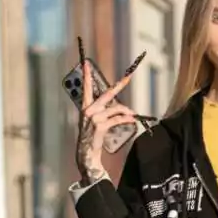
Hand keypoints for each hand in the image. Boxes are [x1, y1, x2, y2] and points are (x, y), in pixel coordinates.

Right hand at [75, 52, 140, 184]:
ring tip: (132, 114)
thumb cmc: (91, 136)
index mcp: (85, 106)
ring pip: (115, 108)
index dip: (86, 76)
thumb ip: (102, 111)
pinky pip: (117, 119)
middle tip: (128, 78)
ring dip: (126, 110)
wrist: (87, 153)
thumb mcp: (94, 121)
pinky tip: (132, 119)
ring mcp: (94, 118)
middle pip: (107, 94)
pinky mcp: (100, 126)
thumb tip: (118, 106)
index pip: (85, 88)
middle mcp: (88, 110)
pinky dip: (126, 118)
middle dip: (119, 86)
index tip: (87, 64)